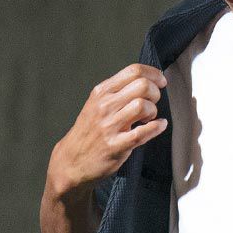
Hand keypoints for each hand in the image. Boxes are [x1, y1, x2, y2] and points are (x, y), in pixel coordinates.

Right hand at [51, 62, 167, 195]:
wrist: (71, 161)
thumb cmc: (88, 133)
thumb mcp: (96, 104)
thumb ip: (117, 93)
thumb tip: (145, 82)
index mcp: (102, 92)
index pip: (133, 71)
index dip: (153, 74)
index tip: (161, 81)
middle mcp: (105, 105)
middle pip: (142, 86)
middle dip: (155, 93)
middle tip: (154, 103)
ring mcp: (109, 126)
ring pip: (143, 106)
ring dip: (153, 111)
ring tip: (149, 118)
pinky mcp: (115, 146)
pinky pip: (142, 133)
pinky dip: (156, 128)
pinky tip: (159, 126)